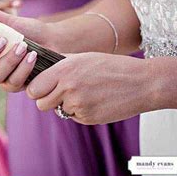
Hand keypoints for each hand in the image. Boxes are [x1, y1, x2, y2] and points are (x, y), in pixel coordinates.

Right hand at [0, 0, 55, 91]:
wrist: (53, 41)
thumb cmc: (28, 31)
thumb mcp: (7, 20)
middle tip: (2, 40)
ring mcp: (0, 77)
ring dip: (9, 61)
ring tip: (23, 46)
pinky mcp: (15, 86)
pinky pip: (13, 84)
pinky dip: (24, 69)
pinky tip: (33, 56)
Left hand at [26, 52, 153, 124]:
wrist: (142, 82)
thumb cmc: (111, 67)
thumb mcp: (83, 58)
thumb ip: (59, 63)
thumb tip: (39, 67)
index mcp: (64, 69)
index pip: (34, 88)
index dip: (36, 89)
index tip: (41, 88)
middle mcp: (68, 87)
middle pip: (41, 103)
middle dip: (47, 100)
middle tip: (59, 94)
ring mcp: (78, 104)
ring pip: (58, 110)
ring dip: (65, 105)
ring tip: (84, 93)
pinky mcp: (88, 118)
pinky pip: (74, 117)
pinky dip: (81, 111)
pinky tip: (95, 100)